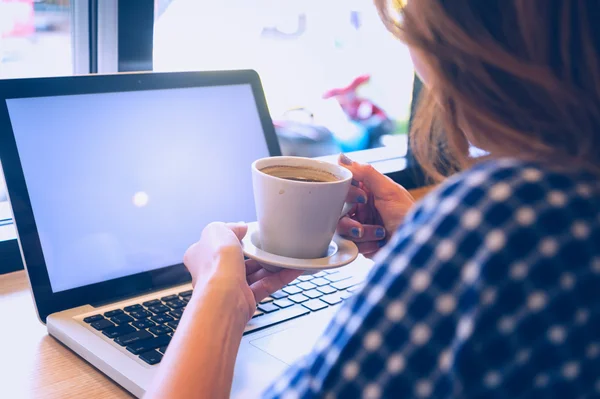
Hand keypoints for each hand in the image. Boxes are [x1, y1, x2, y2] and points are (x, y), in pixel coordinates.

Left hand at [183, 222, 301, 320]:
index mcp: (201, 255)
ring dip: (271, 264)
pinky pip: (266, 285)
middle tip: (271, 243)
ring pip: (255, 273)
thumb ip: (231, 226)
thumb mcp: (218, 230)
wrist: (223, 297)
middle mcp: (213, 272)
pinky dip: (281, 277)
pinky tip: (293, 269)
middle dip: (256, 252)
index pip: (218, 242)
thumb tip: (241, 227)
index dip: (234, 236)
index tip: (249, 231)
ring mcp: (230, 287)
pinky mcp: (246, 299)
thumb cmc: (215, 265)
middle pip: (239, 258)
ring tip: (286, 255)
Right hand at [337, 154, 414, 255]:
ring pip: (341, 230)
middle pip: (337, 211)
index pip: (343, 188)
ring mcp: (359, 227)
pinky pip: (350, 245)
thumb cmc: (408, 214)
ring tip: (380, 233)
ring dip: (362, 233)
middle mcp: (360, 208)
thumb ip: (365, 173)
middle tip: (361, 225)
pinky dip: (365, 246)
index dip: (347, 193)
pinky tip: (380, 243)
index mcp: (366, 192)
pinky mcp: (360, 244)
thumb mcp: (389, 190)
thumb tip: (342, 158)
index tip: (361, 197)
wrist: (417, 244)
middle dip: (349, 220)